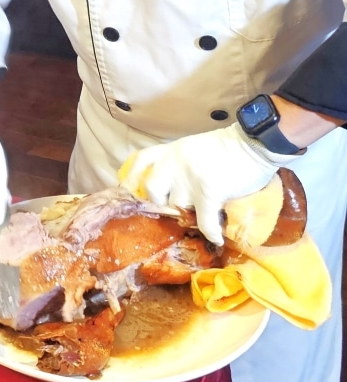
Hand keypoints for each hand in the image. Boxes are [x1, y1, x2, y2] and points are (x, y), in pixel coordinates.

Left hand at [118, 124, 292, 244]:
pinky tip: (217, 237)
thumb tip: (172, 187)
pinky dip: (211, 232)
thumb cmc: (227, 147)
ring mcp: (188, 178)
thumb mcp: (193, 147)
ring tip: (205, 215)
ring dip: (191, 214)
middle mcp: (173, 163)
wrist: (252, 145)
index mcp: (170, 150)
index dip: (131, 178)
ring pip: (179, 206)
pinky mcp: (208, 192)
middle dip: (162, 202)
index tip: (129, 192)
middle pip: (152, 189)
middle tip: (178, 206)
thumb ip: (178, 162)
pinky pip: (204, 222)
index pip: (140, 161)